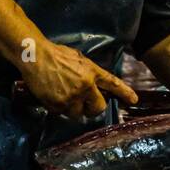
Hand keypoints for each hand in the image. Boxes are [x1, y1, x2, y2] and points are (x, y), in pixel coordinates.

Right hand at [20, 40, 137, 120]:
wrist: (36, 56)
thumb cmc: (57, 54)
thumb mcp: (80, 60)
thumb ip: (89, 73)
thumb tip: (94, 84)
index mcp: (93, 73)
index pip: (114, 84)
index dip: (125, 93)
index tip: (134, 100)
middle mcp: (86, 86)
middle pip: (98, 108)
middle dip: (93, 108)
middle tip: (86, 104)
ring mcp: (72, 97)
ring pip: (78, 114)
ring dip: (74, 109)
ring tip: (65, 97)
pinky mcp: (57, 104)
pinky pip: (62, 113)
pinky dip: (60, 109)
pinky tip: (54, 97)